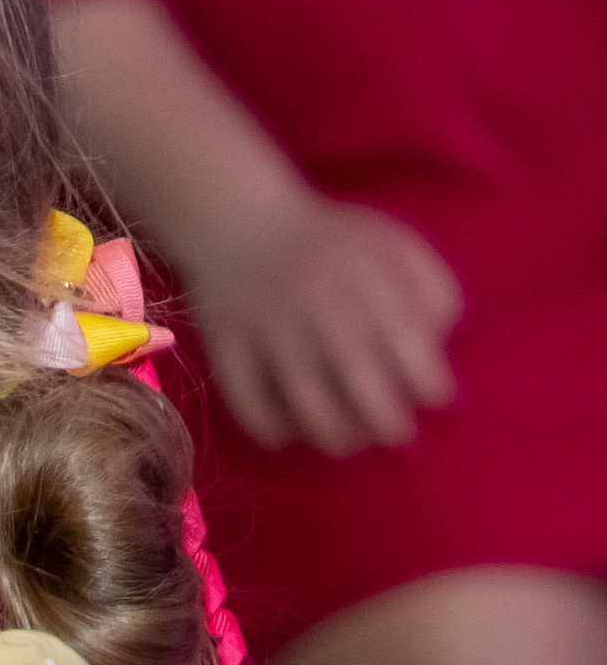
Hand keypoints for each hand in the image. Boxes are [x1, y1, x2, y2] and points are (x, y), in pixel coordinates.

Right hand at [185, 191, 460, 456]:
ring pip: (300, 390)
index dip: (426, 374)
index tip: (436, 399)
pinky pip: (245, 396)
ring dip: (330, 430)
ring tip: (347, 443)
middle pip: (353, 367)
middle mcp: (313, 293)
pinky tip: (287, 434)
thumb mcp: (391, 242)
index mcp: (362, 267)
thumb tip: (439, 346)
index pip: (403, 330)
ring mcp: (265, 320)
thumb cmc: (331, 244)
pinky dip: (268, 425)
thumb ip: (429, 285)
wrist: (240, 221)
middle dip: (383, 415)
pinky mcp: (224, 340)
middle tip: (396, 437)